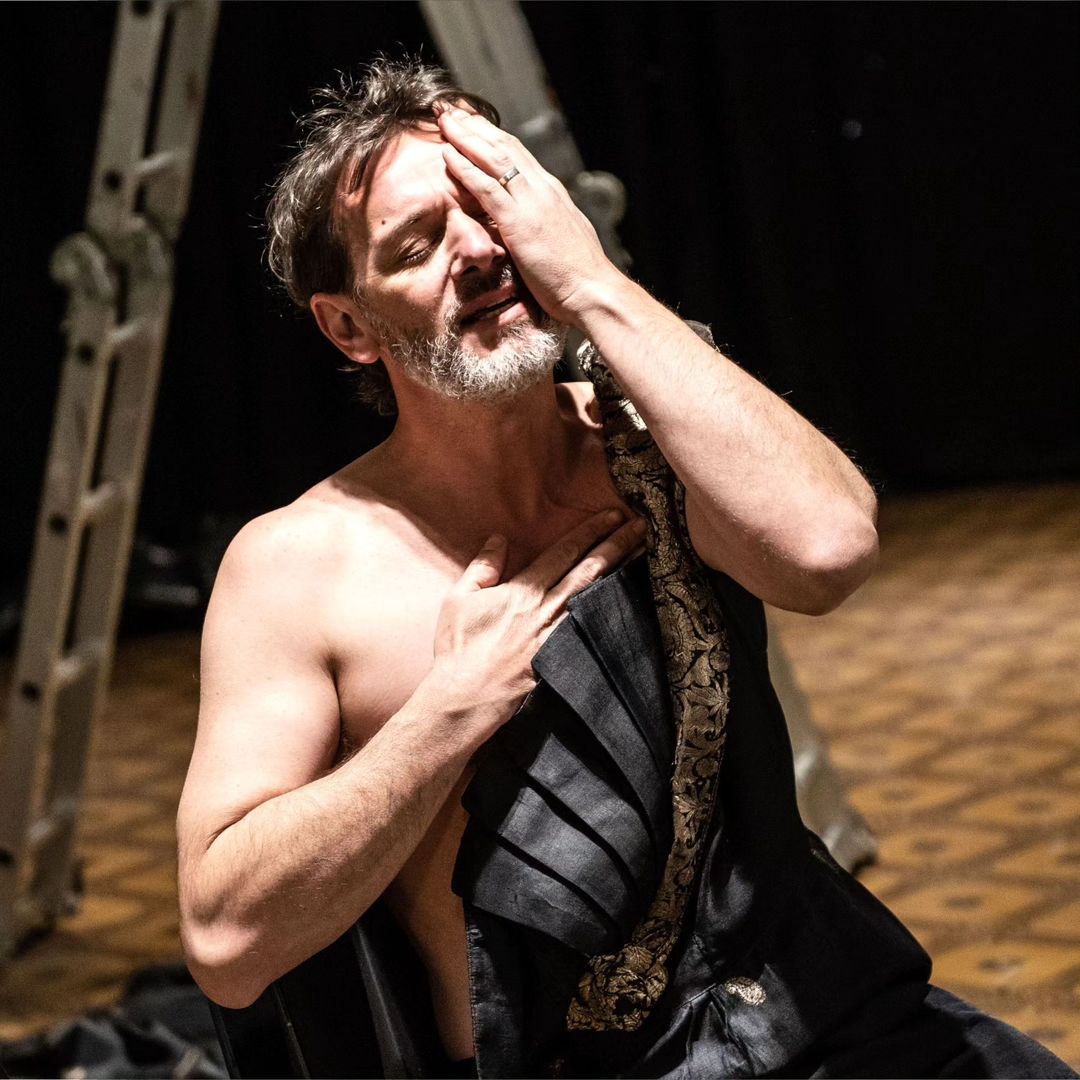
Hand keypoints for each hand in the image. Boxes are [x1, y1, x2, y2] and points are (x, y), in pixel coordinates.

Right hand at [431, 508, 646, 733]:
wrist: (465, 698)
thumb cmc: (458, 649)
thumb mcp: (459, 599)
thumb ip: (482, 566)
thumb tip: (498, 539)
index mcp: (523, 591)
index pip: (564, 553)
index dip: (590, 532)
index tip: (612, 515)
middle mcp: (547, 610)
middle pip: (590, 570)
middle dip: (617, 544)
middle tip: (641, 525)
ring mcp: (559, 636)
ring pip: (598, 596)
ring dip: (623, 572)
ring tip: (644, 553)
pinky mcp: (564, 659)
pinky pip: (595, 629)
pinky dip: (614, 611)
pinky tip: (629, 600)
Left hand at [437, 105, 621, 326]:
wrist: (593, 290)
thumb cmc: (578, 275)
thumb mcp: (560, 239)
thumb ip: (544, 225)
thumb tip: (534, 225)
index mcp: (551, 192)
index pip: (518, 154)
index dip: (492, 135)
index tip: (471, 122)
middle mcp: (542, 188)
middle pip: (504, 146)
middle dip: (475, 126)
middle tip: (450, 109)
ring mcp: (531, 202)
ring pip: (493, 158)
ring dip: (465, 138)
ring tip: (443, 121)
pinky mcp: (519, 222)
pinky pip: (487, 188)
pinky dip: (465, 169)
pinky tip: (448, 156)